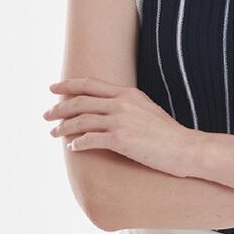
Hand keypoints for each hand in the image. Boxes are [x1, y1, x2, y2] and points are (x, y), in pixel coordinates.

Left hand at [43, 77, 198, 176]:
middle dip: (59, 108)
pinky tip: (73, 148)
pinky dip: (78, 143)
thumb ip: (128, 107)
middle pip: (80, 101)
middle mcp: (122, 103)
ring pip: (81, 120)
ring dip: (64, 128)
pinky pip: (90, 140)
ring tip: (54, 134)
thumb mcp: (149, 111)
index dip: (68, 85)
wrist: (187, 149)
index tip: (53, 88)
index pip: (90, 84)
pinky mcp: (121, 140)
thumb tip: (110, 112)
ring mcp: (120, 121)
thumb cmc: (170, 135)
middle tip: (46, 116)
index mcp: (128, 94)